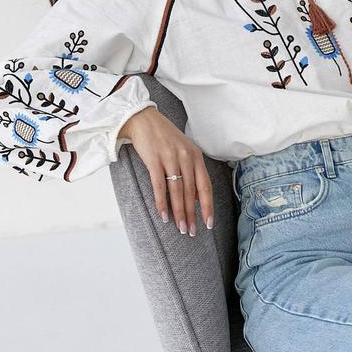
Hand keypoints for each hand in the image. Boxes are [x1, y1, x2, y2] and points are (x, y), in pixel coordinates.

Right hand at [118, 107, 213, 236]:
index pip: (205, 186)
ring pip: (177, 191)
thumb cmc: (164, 137)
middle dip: (192, 214)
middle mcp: (186, 156)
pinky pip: (160, 185)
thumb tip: (197, 198)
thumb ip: (192, 170)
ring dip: (179, 212)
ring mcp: (170, 157)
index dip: (207, 206)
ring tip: (179, 227)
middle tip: (190, 232)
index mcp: (196, 156)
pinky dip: (162, 202)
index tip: (208, 224)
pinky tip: (163, 215)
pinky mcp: (154, 159)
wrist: (143, 119)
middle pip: (191, 192)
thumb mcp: (183, 150)